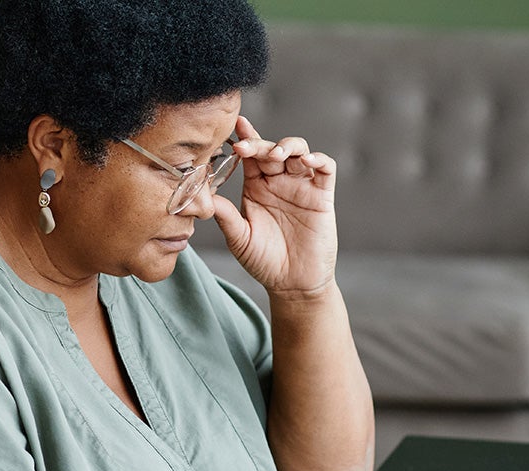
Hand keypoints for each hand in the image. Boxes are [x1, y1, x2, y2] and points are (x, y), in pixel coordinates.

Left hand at [212, 116, 337, 297]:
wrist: (292, 284)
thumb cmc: (264, 261)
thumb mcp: (239, 238)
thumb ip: (225, 216)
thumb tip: (203, 197)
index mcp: (256, 187)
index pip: (250, 156)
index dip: (244, 138)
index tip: (233, 128)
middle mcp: (279, 181)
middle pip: (271, 149)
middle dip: (259, 144)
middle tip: (246, 148)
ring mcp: (301, 186)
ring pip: (299, 151)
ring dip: (287, 146)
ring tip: (275, 155)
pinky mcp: (322, 196)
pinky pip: (325, 169)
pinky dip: (319, 159)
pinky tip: (307, 161)